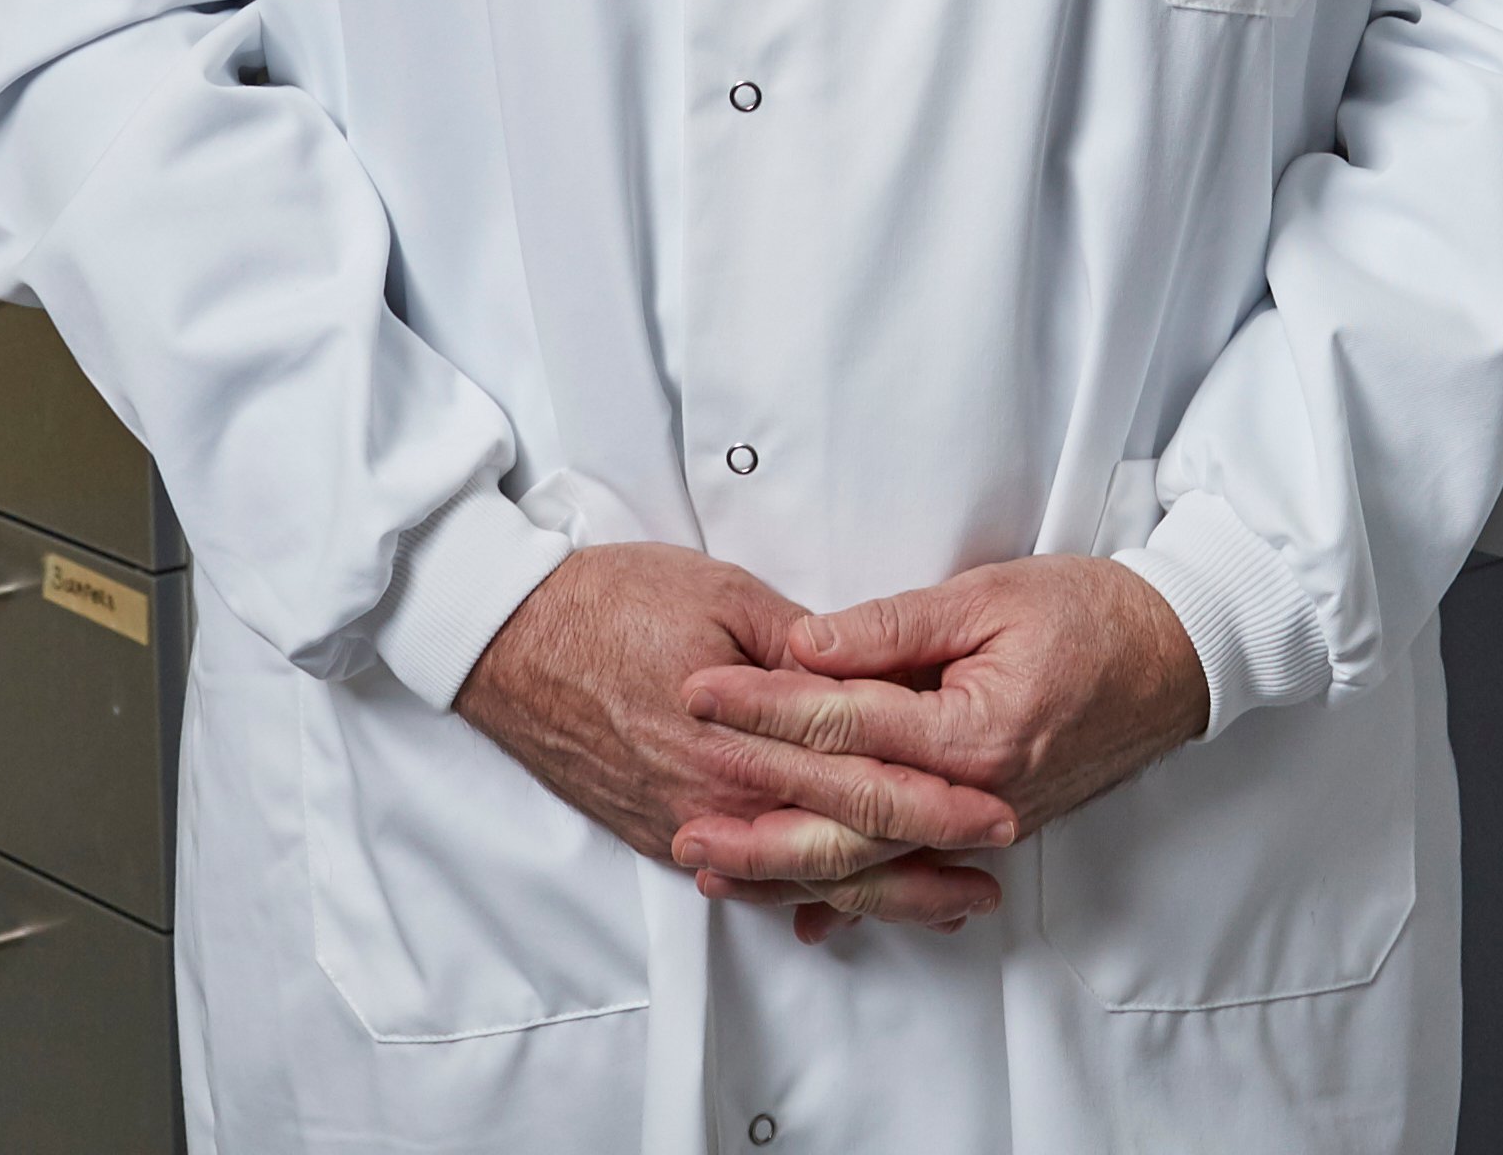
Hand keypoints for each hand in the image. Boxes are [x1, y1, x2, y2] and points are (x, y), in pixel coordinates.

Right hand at [454, 543, 1017, 906]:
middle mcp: (717, 800)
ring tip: (943, 903)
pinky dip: (802, 896)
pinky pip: (746, 881)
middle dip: (924, 862)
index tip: (994, 812)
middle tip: (991, 869)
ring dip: (877, 894)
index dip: (934, 802)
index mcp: (742, 740)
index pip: (860, 782)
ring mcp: (685, 825)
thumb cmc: (611, 601)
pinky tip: (840, 905)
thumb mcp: (723, 597)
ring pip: (799, 877)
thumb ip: (804, 651)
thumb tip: (868, 681)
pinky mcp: (659, 833)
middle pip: (841, 847)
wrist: (508, 640)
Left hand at [675, 556, 1209, 941]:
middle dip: (756, 813)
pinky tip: (803, 910)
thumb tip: (805, 645)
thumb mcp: (989, 595)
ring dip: (788, 867)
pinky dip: (856, 896)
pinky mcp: (992, 829)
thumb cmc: (1092, 613)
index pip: (846, 726)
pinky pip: (913, 875)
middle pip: (847, 818)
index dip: (766, 709)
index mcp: (975, 730)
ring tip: (715, 865)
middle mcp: (978, 796)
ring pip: (872, 863)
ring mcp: (987, 824)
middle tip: (683, 806)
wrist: (1178, 656)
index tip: (702, 693)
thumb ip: (892, 627)